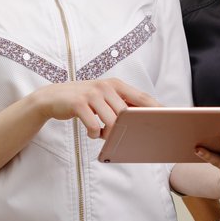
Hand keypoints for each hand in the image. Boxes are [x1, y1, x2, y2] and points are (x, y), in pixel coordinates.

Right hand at [36, 78, 157, 138]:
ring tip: (103, 134)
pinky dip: (95, 134)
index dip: (156, 108)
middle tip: (120, 136)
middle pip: (127, 114)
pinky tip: (91, 132)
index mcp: (116, 84)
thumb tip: (143, 120)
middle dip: (126, 128)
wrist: (52, 98)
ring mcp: (92, 94)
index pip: (142, 97)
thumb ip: (121, 104)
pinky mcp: (78, 104)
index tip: (167, 119)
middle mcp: (105, 86)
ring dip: (109, 134)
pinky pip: (95, 126)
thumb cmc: (83, 100)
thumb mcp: (104, 97)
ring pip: (112, 122)